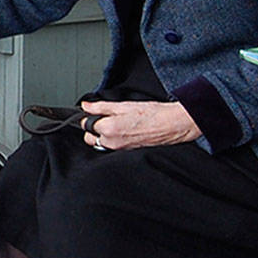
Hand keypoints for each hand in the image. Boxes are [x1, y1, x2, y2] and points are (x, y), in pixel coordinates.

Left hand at [78, 100, 201, 150]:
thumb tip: (86, 106)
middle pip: (90, 137)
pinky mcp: (126, 152)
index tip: (95, 112)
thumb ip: (101, 106)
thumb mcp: (124, 105)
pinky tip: (125, 131)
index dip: (90, 117)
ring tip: (118, 124)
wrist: (171, 125)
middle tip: (106, 118)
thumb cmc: (152, 114)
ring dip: (103, 135)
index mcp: (109, 129)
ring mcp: (119, 150)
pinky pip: (112, 147)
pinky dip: (114, 140)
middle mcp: (112, 143)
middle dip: (94, 128)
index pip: (86, 125)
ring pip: (100, 144)